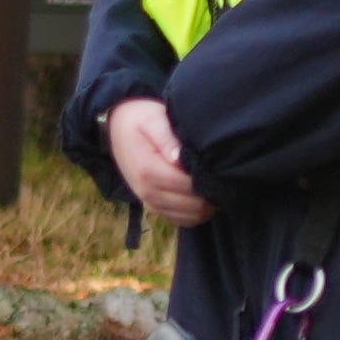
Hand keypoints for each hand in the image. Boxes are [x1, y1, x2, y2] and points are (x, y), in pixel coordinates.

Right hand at [106, 95, 207, 227]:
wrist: (117, 127)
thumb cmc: (139, 119)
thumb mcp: (153, 119)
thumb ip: (167, 138)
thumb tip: (179, 159)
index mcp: (148, 170)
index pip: (188, 186)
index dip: (207, 180)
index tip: (219, 168)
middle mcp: (146, 191)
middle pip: (191, 206)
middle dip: (210, 194)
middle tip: (221, 177)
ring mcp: (149, 202)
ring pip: (188, 217)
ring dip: (205, 206)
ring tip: (214, 185)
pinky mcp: (153, 207)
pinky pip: (180, 220)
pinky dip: (195, 213)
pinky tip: (202, 195)